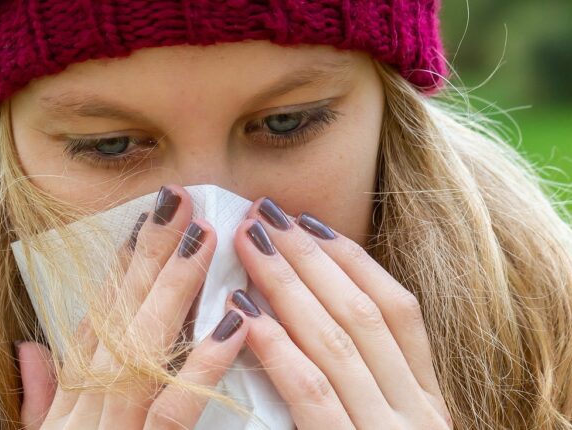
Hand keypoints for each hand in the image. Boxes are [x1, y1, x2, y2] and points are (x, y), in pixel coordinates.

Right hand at [14, 185, 248, 428]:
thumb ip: (41, 395)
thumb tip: (29, 346)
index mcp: (69, 398)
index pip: (94, 320)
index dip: (117, 269)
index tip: (140, 223)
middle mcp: (87, 403)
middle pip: (119, 316)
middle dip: (149, 254)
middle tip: (177, 201)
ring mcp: (113, 428)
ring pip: (143, 347)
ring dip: (175, 286)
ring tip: (203, 235)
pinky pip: (174, 409)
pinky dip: (203, 366)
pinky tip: (234, 323)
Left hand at [228, 197, 452, 428]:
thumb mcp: (385, 424)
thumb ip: (364, 378)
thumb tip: (314, 305)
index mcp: (427, 400)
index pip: (399, 311)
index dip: (353, 261)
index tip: (309, 222)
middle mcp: (416, 413)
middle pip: (362, 313)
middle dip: (310, 256)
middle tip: (266, 214)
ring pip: (336, 341)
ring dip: (286, 283)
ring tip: (249, 242)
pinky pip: (310, 390)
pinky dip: (276, 345)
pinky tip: (243, 310)